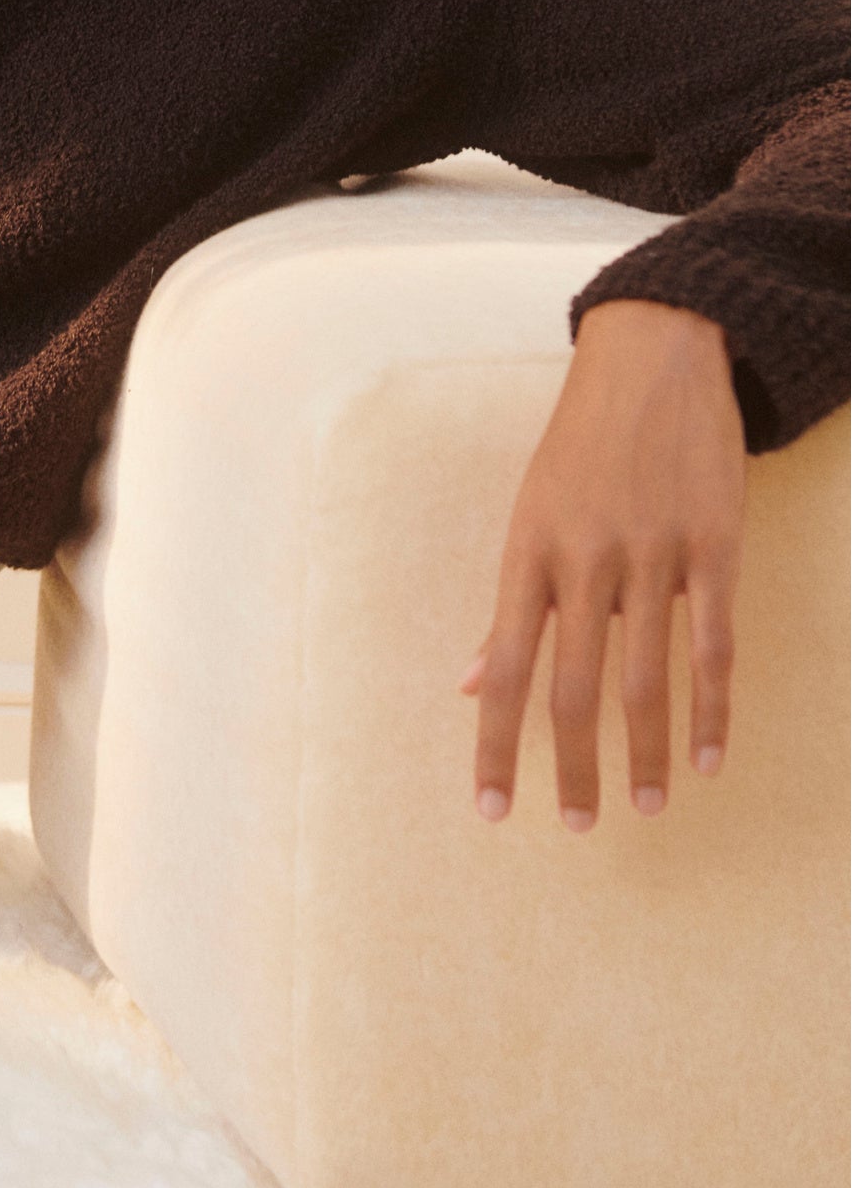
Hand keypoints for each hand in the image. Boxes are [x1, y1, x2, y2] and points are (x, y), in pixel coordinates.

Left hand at [461, 298, 745, 828]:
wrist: (652, 360)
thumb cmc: (580, 447)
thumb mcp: (530, 513)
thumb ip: (509, 605)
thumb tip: (473, 684)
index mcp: (529, 550)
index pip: (506, 668)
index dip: (497, 744)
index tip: (492, 810)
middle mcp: (586, 556)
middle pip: (573, 686)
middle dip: (572, 766)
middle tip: (577, 827)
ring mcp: (653, 552)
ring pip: (648, 677)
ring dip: (649, 753)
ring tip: (649, 809)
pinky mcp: (715, 545)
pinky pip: (714, 644)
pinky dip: (713, 709)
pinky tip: (712, 758)